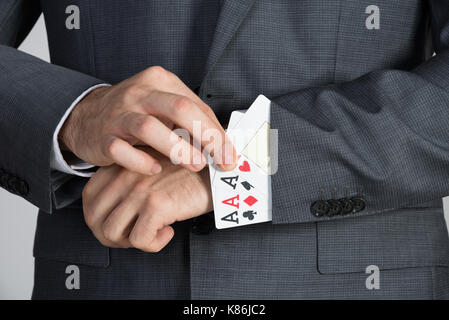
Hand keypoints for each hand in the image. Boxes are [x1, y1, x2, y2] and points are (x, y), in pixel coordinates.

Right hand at [60, 66, 235, 174]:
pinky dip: (141, 162)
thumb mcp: (162, 106)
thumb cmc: (134, 113)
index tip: (230, 155)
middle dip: (206, 136)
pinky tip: (155, 169)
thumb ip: (190, 121)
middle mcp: (139, 93)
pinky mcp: (103, 137)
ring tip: (195, 165)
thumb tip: (223, 145)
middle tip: (219, 160)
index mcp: (159, 81)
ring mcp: (119, 114)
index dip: (217, 132)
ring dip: (178, 149)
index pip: (196, 105)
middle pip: (179, 109)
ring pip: (150, 128)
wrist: (86, 116)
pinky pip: (122, 151)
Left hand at [82, 149, 212, 251]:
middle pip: (95, 218)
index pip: (90, 197)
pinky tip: (169, 232)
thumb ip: (133, 178)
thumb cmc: (191, 169)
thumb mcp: (155, 166)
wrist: (220, 165)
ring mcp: (139, 190)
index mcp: (122, 165)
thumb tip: (120, 211)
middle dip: (112, 235)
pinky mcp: (157, 205)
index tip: (122, 224)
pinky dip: (152, 244)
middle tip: (136, 235)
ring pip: (111, 232)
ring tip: (152, 234)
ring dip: (130, 241)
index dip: (98, 218)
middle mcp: (125, 176)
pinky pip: (139, 240)